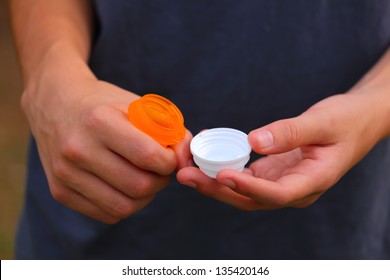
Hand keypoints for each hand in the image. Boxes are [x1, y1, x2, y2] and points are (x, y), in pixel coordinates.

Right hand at [22, 74, 190, 222]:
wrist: (55, 104)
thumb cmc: (103, 104)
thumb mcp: (136, 104)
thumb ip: (169, 129)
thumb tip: (187, 160)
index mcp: (99, 121)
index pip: (148, 157)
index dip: (170, 162)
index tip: (170, 157)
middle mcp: (78, 149)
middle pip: (139, 186)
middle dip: (161, 181)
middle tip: (160, 170)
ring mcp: (66, 173)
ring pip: (124, 207)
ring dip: (145, 197)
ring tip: (146, 178)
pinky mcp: (60, 191)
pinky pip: (106, 214)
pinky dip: (125, 205)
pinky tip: (126, 186)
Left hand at [177, 93, 384, 209]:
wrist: (357, 121)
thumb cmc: (346, 121)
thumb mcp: (324, 122)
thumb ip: (291, 132)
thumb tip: (254, 141)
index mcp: (312, 181)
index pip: (276, 194)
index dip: (248, 188)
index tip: (222, 175)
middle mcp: (293, 188)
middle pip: (250, 198)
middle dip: (217, 189)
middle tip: (186, 175)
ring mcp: (281, 181)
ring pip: (243, 189)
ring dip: (214, 180)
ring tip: (187, 167)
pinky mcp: (272, 171)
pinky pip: (244, 173)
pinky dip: (224, 164)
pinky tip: (206, 151)